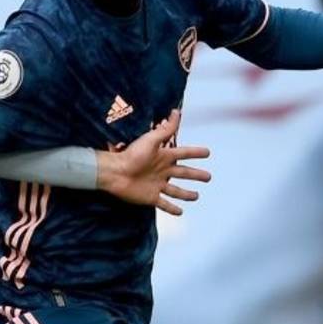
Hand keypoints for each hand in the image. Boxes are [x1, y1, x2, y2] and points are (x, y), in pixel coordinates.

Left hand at [97, 110, 211, 215]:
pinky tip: (180, 212)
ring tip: (196, 196)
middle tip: (208, 177)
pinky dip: (172, 209)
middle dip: (196, 175)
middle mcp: (162, 171)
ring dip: (186, 194)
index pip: (184, 154)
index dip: (195, 153)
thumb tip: (176, 111)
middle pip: (184, 173)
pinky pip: (164, 204)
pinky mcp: (150, 197)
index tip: (207, 152)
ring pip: (176, 190)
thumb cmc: (131, 155)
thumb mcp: (151, 140)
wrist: (115, 173)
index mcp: (163, 156)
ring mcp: (157, 185)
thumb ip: (165, 129)